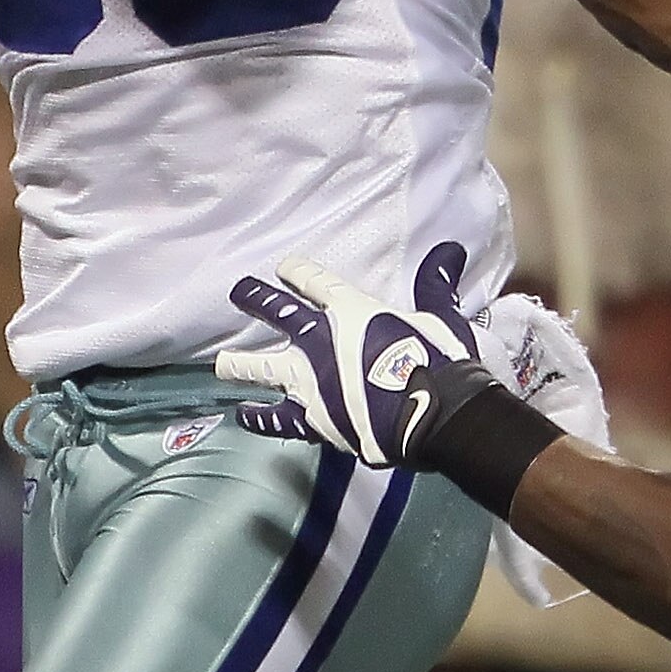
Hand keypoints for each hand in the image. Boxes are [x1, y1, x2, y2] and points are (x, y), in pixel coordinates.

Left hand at [215, 242, 503, 465]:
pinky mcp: (313, 421)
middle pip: (278, 314)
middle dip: (256, 300)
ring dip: (240, 364)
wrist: (435, 419)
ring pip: (262, 369)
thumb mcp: (440, 316)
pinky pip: (278, 420)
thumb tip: (450, 249)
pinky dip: (260, 418)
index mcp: (350, 312)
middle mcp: (320, 343)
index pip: (314, 283)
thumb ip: (435, 284)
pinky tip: (244, 415)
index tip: (284, 267)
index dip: (297, 272)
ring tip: (221, 364)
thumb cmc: (438, 362)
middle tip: (237, 291)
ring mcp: (310, 384)